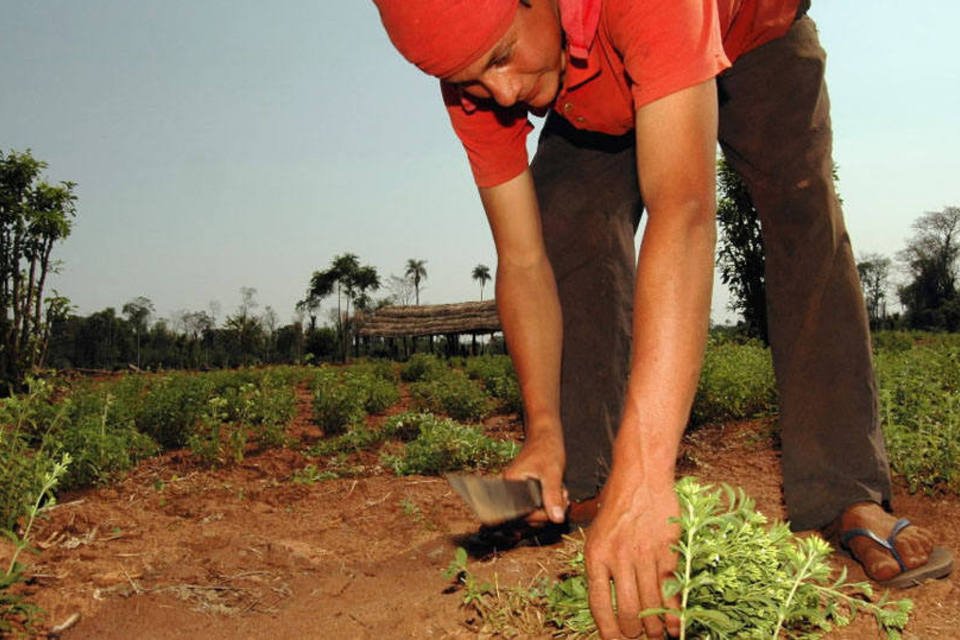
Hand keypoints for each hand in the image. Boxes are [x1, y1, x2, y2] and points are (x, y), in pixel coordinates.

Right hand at [502, 426, 567, 523]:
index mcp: (510, 484)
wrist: (546, 434)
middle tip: (564, 498)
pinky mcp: (526, 490)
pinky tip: (559, 492)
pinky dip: (549, 501)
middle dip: (549, 510)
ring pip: (534, 511)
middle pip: (528, 516)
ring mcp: (518, 490)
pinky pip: (537, 504)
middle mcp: (510, 489)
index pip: (522, 514)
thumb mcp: (552, 473)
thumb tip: (557, 519)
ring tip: (562, 493)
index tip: (558, 507)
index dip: (541, 516)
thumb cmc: (547, 448)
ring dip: (551, 506)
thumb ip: (553, 496)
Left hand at [584, 473, 680, 638]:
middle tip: (639, 638)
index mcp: (595, 555)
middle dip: (634, 633)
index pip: (599, 604)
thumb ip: (600, 565)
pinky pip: (671, 588)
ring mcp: (645, 555)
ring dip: (656, 628)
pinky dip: (675, 611)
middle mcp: (619, 558)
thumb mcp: (595, 532)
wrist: (641, 477)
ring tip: (658, 636)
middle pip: (628, 611)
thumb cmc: (616, 504)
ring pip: (652, 605)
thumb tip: (606, 602)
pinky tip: (676, 624)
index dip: (608, 631)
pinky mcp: (667, 550)